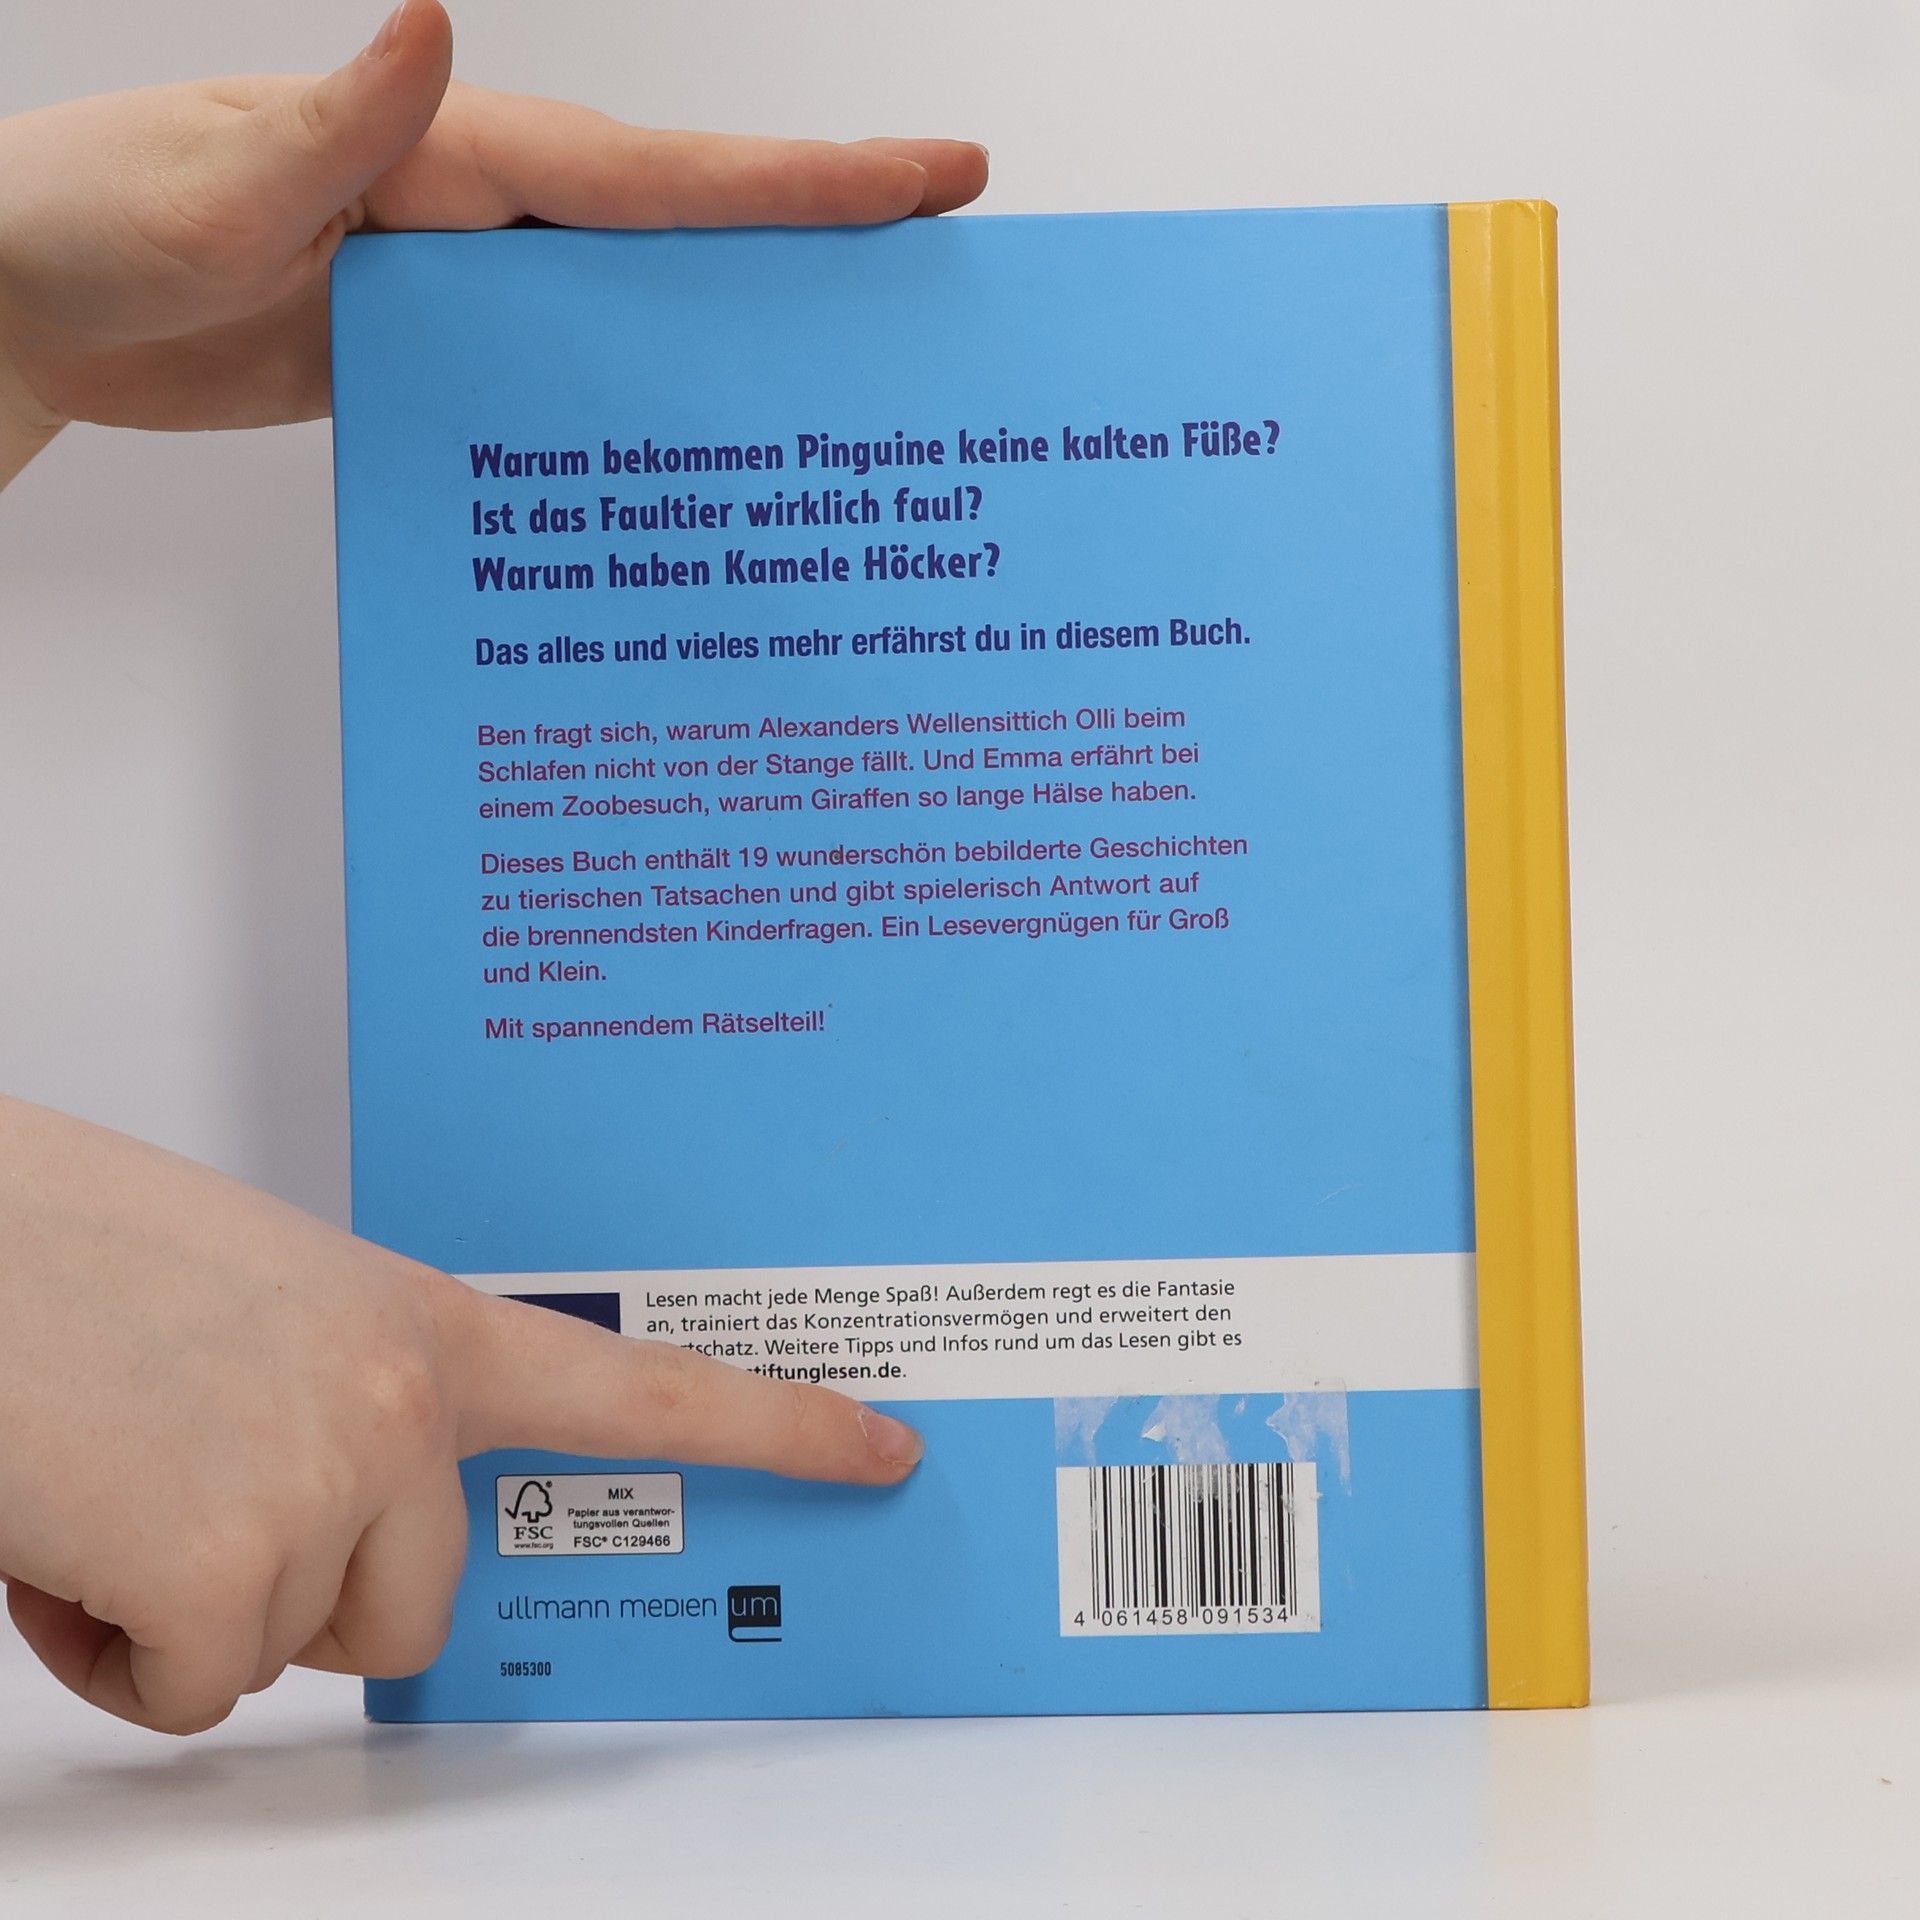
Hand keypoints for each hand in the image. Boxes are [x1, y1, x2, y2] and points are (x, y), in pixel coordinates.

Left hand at [0, 0, 986, 480]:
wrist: (30, 302)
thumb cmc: (93, 217)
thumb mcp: (215, 180)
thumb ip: (338, 123)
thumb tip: (440, 35)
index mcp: (461, 154)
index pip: (668, 175)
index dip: (809, 182)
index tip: (934, 180)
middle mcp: (486, 215)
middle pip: (692, 237)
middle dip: (825, 247)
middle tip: (952, 272)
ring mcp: (469, 290)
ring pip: (642, 317)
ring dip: (744, 342)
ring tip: (860, 388)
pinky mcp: (439, 359)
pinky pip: (568, 385)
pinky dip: (637, 416)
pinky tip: (690, 470)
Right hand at [0, 1095, 922, 1733]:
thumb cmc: (77, 1257)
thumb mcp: (271, 1304)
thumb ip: (358, 1394)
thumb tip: (359, 1507)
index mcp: (423, 1324)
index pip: (641, 1385)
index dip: (775, 1428)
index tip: (884, 1453)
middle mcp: (404, 1399)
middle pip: (418, 1607)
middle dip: (302, 1592)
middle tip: (183, 1486)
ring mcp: (333, 1480)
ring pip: (294, 1650)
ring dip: (190, 1604)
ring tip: (106, 1480)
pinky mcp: (232, 1567)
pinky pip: (193, 1693)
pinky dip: (110, 1652)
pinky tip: (64, 1533)